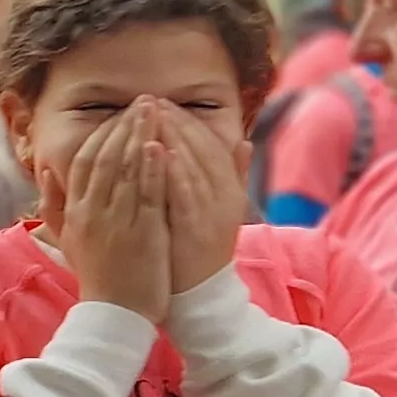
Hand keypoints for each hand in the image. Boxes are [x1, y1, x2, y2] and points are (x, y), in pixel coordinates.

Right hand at [61, 110, 170, 323]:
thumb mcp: (66, 239)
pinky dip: (153, 169)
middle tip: (144, 99)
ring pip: (128, 170)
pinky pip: (147, 195)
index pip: (86, 160)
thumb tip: (46, 172)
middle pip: (107, 157)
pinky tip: (161, 146)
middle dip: (126, 124)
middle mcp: (93, 211)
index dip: (104, 132)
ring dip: (142, 136)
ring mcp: (117, 222)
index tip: (122, 112)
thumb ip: (53, 205)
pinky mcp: (142, 234)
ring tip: (156, 110)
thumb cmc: (96, 277)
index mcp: (77, 210)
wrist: (112, 316)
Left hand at [140, 98, 241, 295]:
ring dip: (174, 138)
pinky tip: (157, 152)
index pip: (211, 144)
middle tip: (152, 100)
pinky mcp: (194, 229)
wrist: (198, 295)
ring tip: (153, 116)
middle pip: (202, 149)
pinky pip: (184, 194)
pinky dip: (173, 171)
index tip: (164, 103)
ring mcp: (211, 213)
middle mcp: (225, 197)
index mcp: (230, 190)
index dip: (188, 121)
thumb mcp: (220, 209)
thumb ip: (232, 176)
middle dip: (177, 122)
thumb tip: (244, 141)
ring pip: (194, 166)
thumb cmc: (200, 249)